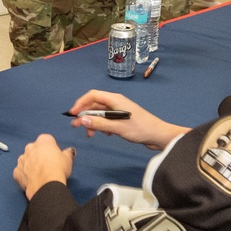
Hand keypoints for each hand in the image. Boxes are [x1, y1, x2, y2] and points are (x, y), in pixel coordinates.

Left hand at [13, 134, 74, 199]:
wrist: (46, 184)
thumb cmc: (58, 168)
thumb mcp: (67, 160)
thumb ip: (67, 153)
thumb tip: (70, 151)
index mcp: (43, 140)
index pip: (48, 141)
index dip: (52, 149)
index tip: (56, 157)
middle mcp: (30, 147)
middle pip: (35, 149)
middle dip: (39, 155)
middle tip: (48, 166)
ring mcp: (22, 159)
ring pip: (26, 160)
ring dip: (31, 165)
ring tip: (40, 175)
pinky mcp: (16, 171)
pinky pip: (20, 172)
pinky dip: (24, 175)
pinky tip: (31, 181)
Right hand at [65, 90, 189, 149]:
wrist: (158, 135)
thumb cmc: (140, 129)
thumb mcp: (117, 127)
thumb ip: (99, 123)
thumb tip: (81, 120)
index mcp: (114, 99)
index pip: (92, 95)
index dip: (80, 103)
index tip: (72, 115)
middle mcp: (115, 102)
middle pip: (94, 104)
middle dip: (85, 115)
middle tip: (77, 127)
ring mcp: (119, 110)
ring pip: (99, 113)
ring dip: (93, 122)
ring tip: (90, 134)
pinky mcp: (122, 118)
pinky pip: (106, 119)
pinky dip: (101, 125)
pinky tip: (104, 134)